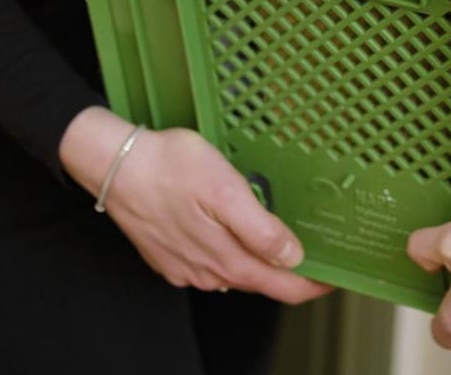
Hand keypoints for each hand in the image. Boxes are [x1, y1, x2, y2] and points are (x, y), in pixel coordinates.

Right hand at [60, 106, 332, 303]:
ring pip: (234, 272)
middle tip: (315, 252)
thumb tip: (291, 257)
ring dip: (257, 260)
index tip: (336, 277)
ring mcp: (186, 266)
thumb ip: (260, 229)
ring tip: (278, 237)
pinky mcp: (168, 256)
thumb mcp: (225, 189)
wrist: (115, 164)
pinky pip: (208, 263)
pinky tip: (230, 230)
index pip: (283, 287)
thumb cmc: (169, 167)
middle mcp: (208, 271)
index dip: (313, 286)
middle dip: (289, 271)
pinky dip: (227, 252)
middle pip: (260, 281)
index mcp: (227, 258)